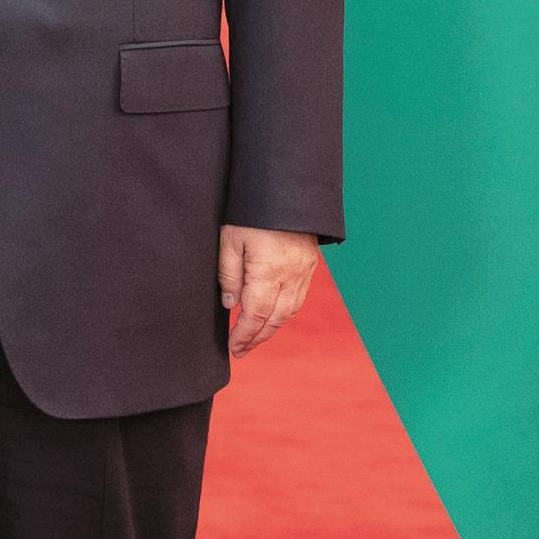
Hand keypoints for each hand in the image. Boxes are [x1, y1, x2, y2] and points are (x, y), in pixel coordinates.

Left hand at [218, 225, 319, 357]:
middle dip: (258, 337)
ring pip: (289, 311)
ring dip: (272, 327)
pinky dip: (285, 311)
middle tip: (242, 349)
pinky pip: (298, 297)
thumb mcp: (230, 239)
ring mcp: (303, 272)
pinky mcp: (309, 264)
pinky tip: (274, 313)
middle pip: (274, 319)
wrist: (288, 189)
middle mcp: (290, 277)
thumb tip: (231, 304)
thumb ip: (229, 274)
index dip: (245, 335)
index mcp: (268, 274)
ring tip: (255, 336)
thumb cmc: (253, 212)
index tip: (234, 347)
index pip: (256, 316)